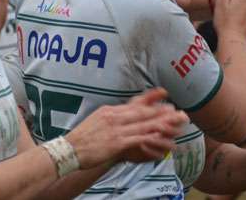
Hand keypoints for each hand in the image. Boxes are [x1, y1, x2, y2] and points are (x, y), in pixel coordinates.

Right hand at [64, 88, 187, 168]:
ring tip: (175, 123)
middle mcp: (114, 117)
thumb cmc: (81, 138)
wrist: (69, 149)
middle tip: (176, 110)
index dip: (151, 102)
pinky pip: (139, 139)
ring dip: (162, 124)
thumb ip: (109, 117)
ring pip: (144, 125)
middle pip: (142, 113)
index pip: (134, 104)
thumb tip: (119, 115)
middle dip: (161, 112)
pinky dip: (152, 138)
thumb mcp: (95, 120)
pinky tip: (162, 138)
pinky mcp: (117, 142)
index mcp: (109, 111)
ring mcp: (116, 129)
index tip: (164, 97)